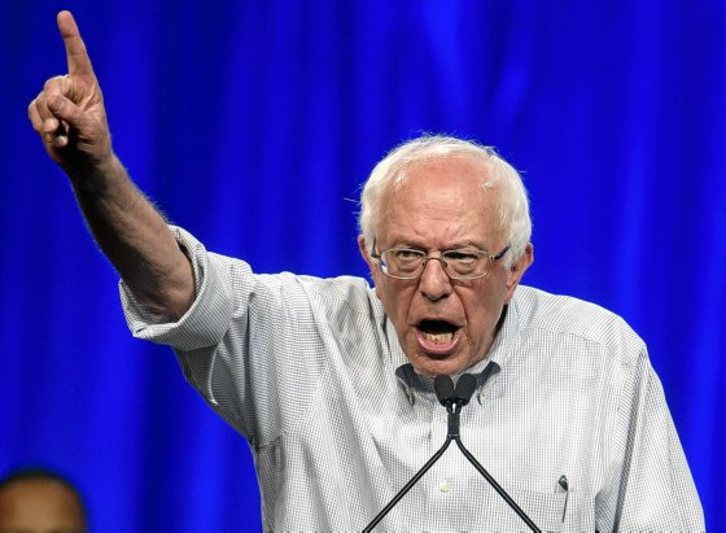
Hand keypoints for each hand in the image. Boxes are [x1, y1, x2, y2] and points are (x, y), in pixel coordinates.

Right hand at [28, 11, 111, 175]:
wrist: (85, 163)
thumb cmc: (95, 144)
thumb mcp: (90, 130)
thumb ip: (72, 113)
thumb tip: (50, 100)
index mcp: (88, 86)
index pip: (77, 57)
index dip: (70, 36)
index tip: (63, 14)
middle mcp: (71, 89)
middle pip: (52, 85)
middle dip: (55, 107)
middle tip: (61, 126)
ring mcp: (55, 100)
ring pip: (41, 101)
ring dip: (49, 122)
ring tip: (63, 136)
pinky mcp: (43, 112)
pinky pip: (33, 112)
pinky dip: (41, 126)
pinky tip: (56, 138)